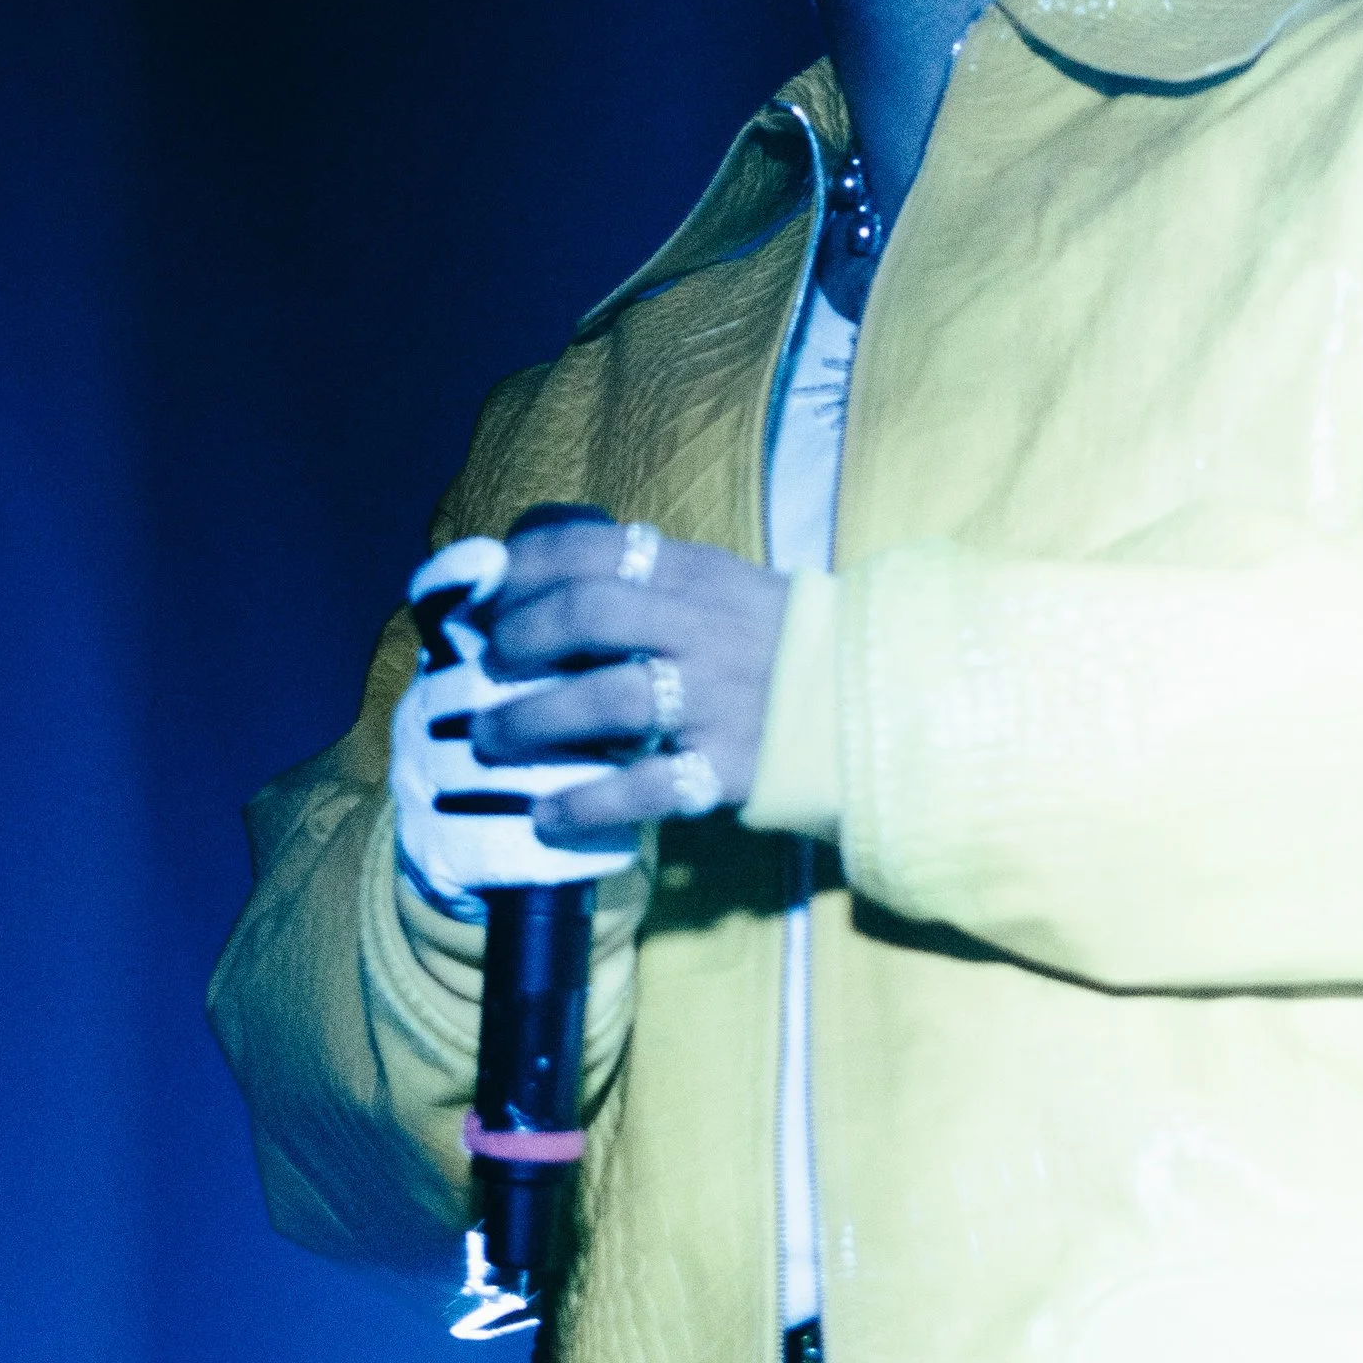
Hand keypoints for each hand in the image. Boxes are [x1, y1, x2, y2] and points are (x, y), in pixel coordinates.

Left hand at [474, 513, 791, 835]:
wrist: (873, 696)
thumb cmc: (776, 639)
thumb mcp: (719, 584)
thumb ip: (648, 581)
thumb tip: (545, 583)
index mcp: (693, 574)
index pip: (592, 548)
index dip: (524, 572)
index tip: (490, 600)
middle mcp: (699, 629)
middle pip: (588, 613)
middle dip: (520, 638)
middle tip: (490, 667)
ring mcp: (714, 699)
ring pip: (606, 698)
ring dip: (532, 721)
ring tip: (492, 741)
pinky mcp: (728, 766)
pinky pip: (646, 786)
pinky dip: (587, 802)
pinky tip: (546, 814)